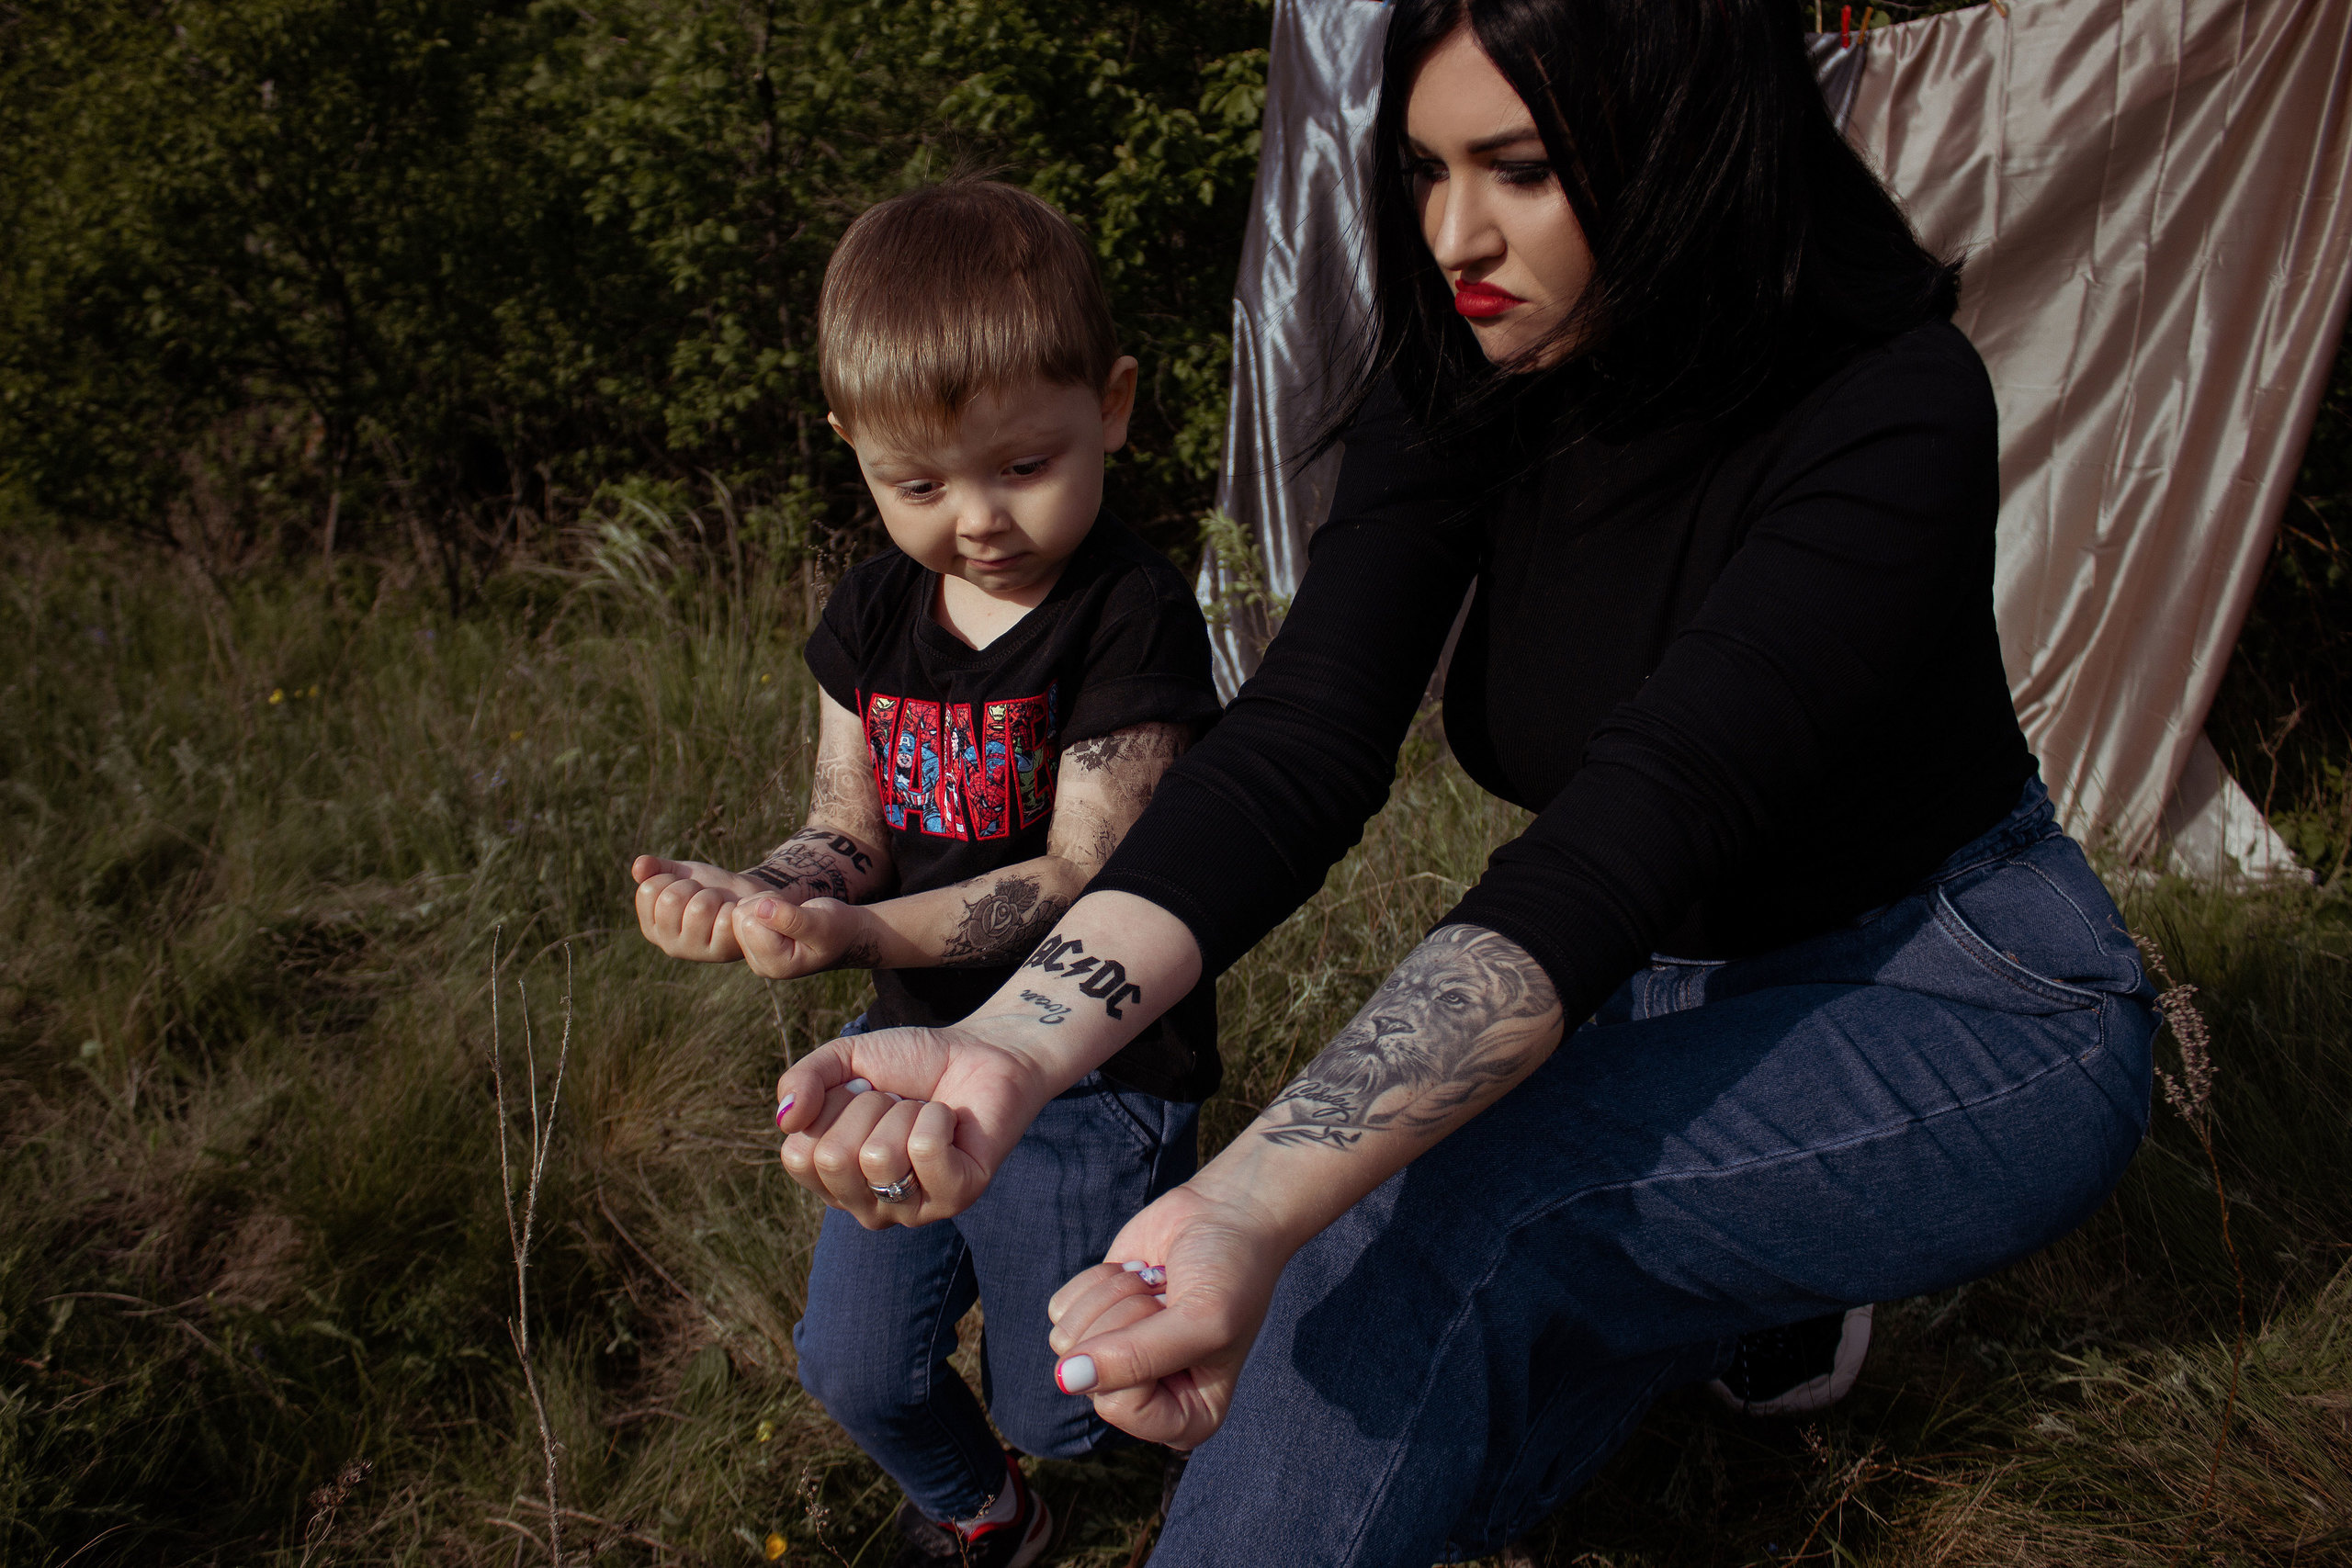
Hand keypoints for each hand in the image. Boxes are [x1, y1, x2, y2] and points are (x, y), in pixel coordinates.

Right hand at [630, 855, 771, 961]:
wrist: (745, 897)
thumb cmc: (708, 887)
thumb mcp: (679, 874)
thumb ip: (655, 869)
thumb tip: (638, 866)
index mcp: (651, 926)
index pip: (649, 889)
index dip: (672, 878)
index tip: (685, 887)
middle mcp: (667, 943)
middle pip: (671, 899)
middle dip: (693, 886)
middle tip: (704, 894)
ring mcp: (694, 951)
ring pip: (699, 908)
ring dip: (714, 896)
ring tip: (718, 904)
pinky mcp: (721, 952)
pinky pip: (724, 920)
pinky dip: (732, 907)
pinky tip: (733, 913)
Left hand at [737, 895, 875, 979]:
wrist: (844, 935)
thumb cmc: (838, 928)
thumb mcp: (821, 923)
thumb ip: (791, 919)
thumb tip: (760, 908)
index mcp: (777, 965)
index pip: (750, 923)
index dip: (773, 908)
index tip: (798, 915)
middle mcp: (761, 964)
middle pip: (740, 918)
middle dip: (765, 905)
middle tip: (794, 913)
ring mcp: (755, 955)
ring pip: (739, 912)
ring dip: (764, 904)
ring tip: (790, 915)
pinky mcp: (753, 943)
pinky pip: (742, 912)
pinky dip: (761, 906)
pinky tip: (781, 916)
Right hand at [773, 1025, 1054, 1228]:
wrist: (980, 1051)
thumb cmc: (910, 1064)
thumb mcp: (846, 1059)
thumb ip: (804, 1080)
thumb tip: (785, 1119)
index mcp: (833, 1181)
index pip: (798, 1156)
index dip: (829, 1107)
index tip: (861, 1094)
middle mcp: (866, 1206)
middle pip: (835, 1159)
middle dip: (869, 1108)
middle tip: (898, 1103)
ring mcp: (912, 1210)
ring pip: (880, 1157)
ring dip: (905, 1112)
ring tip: (924, 1112)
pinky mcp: (957, 1197)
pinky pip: (925, 1150)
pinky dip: (937, 1116)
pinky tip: (950, 1124)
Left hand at [1043, 1183, 1296, 1449]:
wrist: (1226, 1214)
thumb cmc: (1231, 1273)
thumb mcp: (1201, 1321)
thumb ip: (1136, 1358)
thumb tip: (1066, 1378)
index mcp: (1185, 1418)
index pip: (1120, 1407)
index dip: (1135, 1356)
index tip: (1174, 1321)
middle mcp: (1145, 1396)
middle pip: (1087, 1374)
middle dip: (1125, 1318)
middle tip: (1168, 1298)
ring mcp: (1114, 1358)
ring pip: (1068, 1341)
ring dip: (1114, 1296)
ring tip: (1156, 1285)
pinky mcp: (1094, 1317)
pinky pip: (1060, 1310)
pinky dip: (1097, 1280)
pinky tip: (1137, 1273)